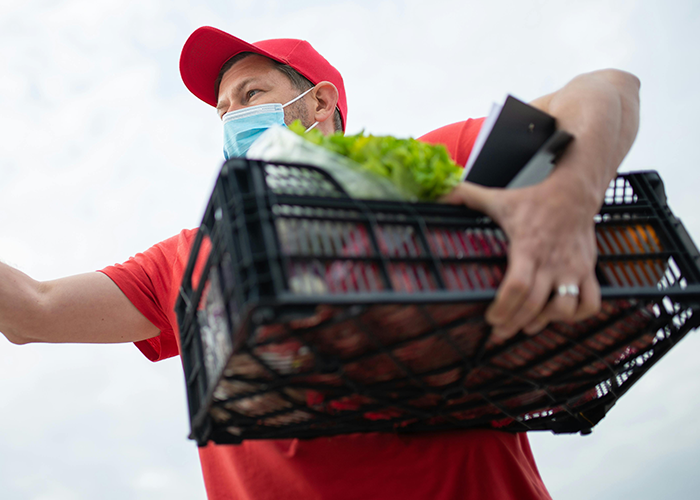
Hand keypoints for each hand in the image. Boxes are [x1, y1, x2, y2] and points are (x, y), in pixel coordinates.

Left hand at [441, 175, 601, 341]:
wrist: (574, 193)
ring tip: (526, 325)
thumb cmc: (533, 200)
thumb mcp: (497, 198)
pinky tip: (558, 315)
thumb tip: (438, 195)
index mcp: (527, 247)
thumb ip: (465, 196)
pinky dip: (576, 316)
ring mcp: (573, 269)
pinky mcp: (588, 272)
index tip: (490, 317)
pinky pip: (591, 303)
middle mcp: (552, 262)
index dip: (504, 307)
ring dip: (544, 322)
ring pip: (565, 308)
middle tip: (499, 332)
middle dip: (514, 322)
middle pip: (536, 304)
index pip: (518, 285)